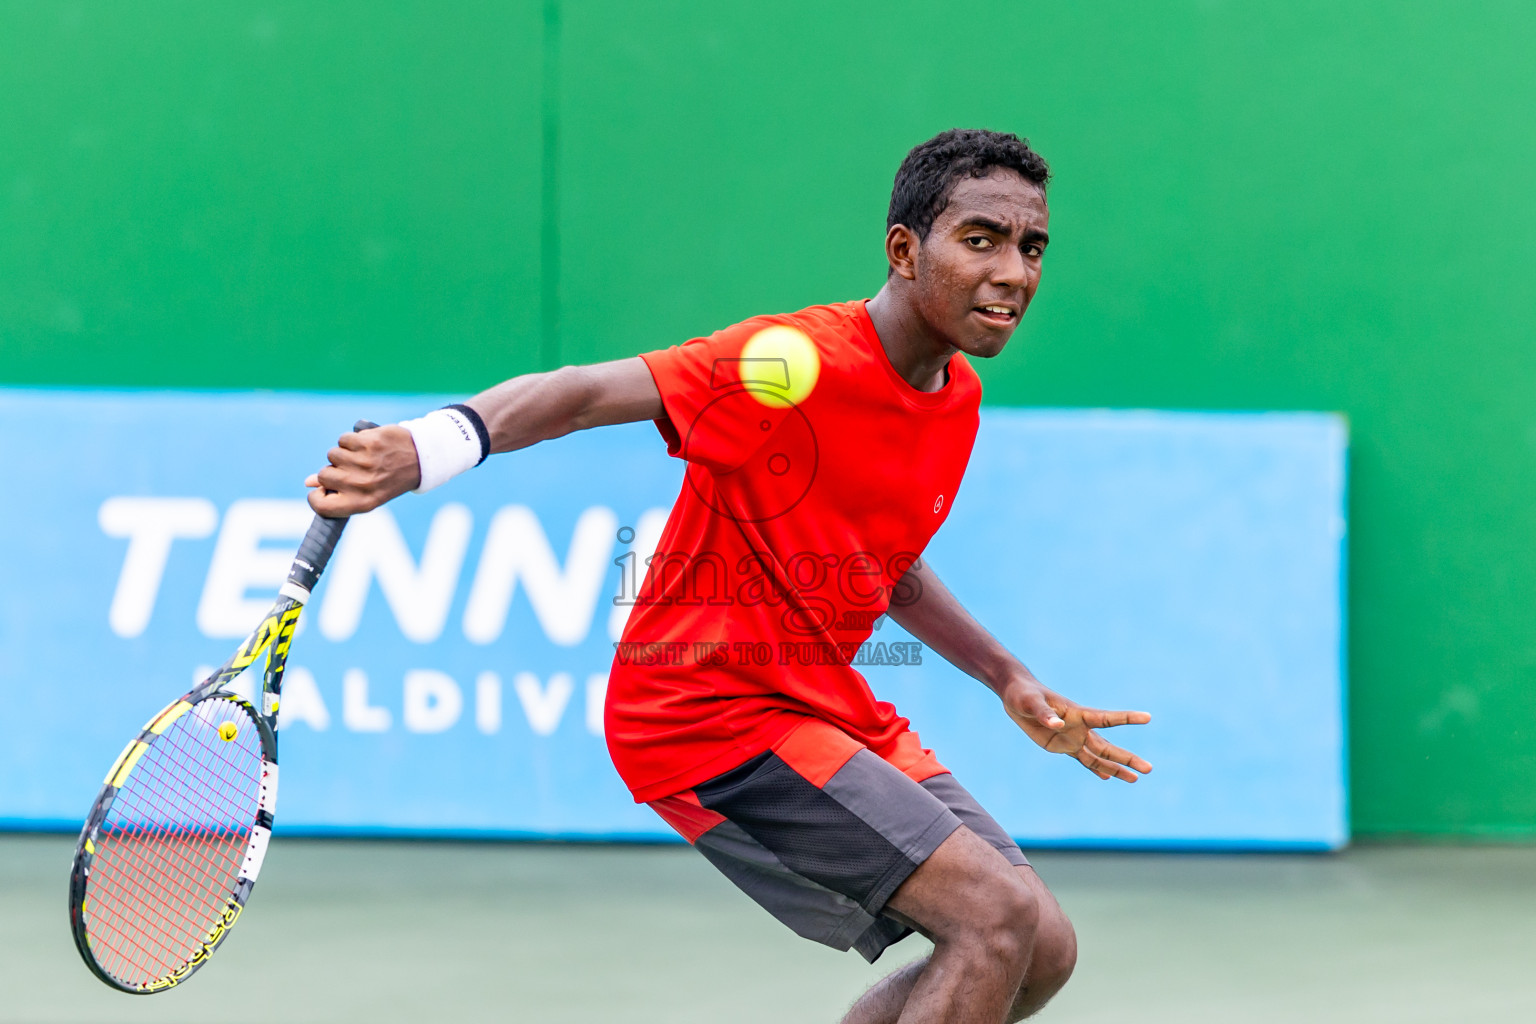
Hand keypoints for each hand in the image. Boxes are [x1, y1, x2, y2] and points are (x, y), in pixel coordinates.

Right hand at [305, 425, 420, 515]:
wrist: (420, 458)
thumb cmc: (389, 478)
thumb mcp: (368, 492)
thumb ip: (338, 490)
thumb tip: (308, 483)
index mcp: (361, 503)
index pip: (321, 506)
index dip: (315, 497)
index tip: (320, 489)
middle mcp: (362, 485)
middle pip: (323, 475)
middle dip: (333, 470)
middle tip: (352, 469)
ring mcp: (365, 463)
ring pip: (332, 454)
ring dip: (343, 454)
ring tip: (363, 457)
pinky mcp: (368, 442)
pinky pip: (343, 440)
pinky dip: (351, 441)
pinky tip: (367, 446)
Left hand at [1001, 677, 1152, 782]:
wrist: (1017, 698)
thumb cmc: (1025, 695)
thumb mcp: (1031, 703)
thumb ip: (1044, 714)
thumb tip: (1057, 724)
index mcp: (1077, 713)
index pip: (1105, 718)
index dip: (1126, 718)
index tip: (1148, 717)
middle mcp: (1080, 727)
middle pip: (1108, 746)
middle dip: (1127, 758)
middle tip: (1149, 769)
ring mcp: (1073, 738)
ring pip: (1099, 756)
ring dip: (1116, 768)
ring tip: (1136, 779)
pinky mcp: (1063, 746)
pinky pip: (1083, 760)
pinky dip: (1095, 769)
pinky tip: (1108, 777)